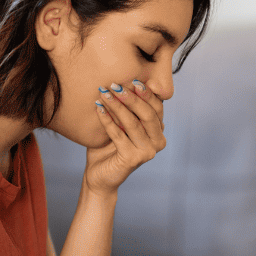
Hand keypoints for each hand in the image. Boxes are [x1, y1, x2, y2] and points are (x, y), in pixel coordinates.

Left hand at [87, 80, 165, 194]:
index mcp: (158, 132)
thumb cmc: (109, 148)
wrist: (99, 176)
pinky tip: (98, 108)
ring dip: (116, 106)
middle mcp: (158, 142)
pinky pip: (118, 134)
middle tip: (115, 85)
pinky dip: (107, 120)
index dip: (145, 93)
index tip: (131, 79)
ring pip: (132, 123)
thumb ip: (128, 108)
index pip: (157, 107)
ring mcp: (147, 152)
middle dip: (131, 97)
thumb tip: (124, 82)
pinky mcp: (133, 159)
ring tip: (103, 93)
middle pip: (147, 114)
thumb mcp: (121, 124)